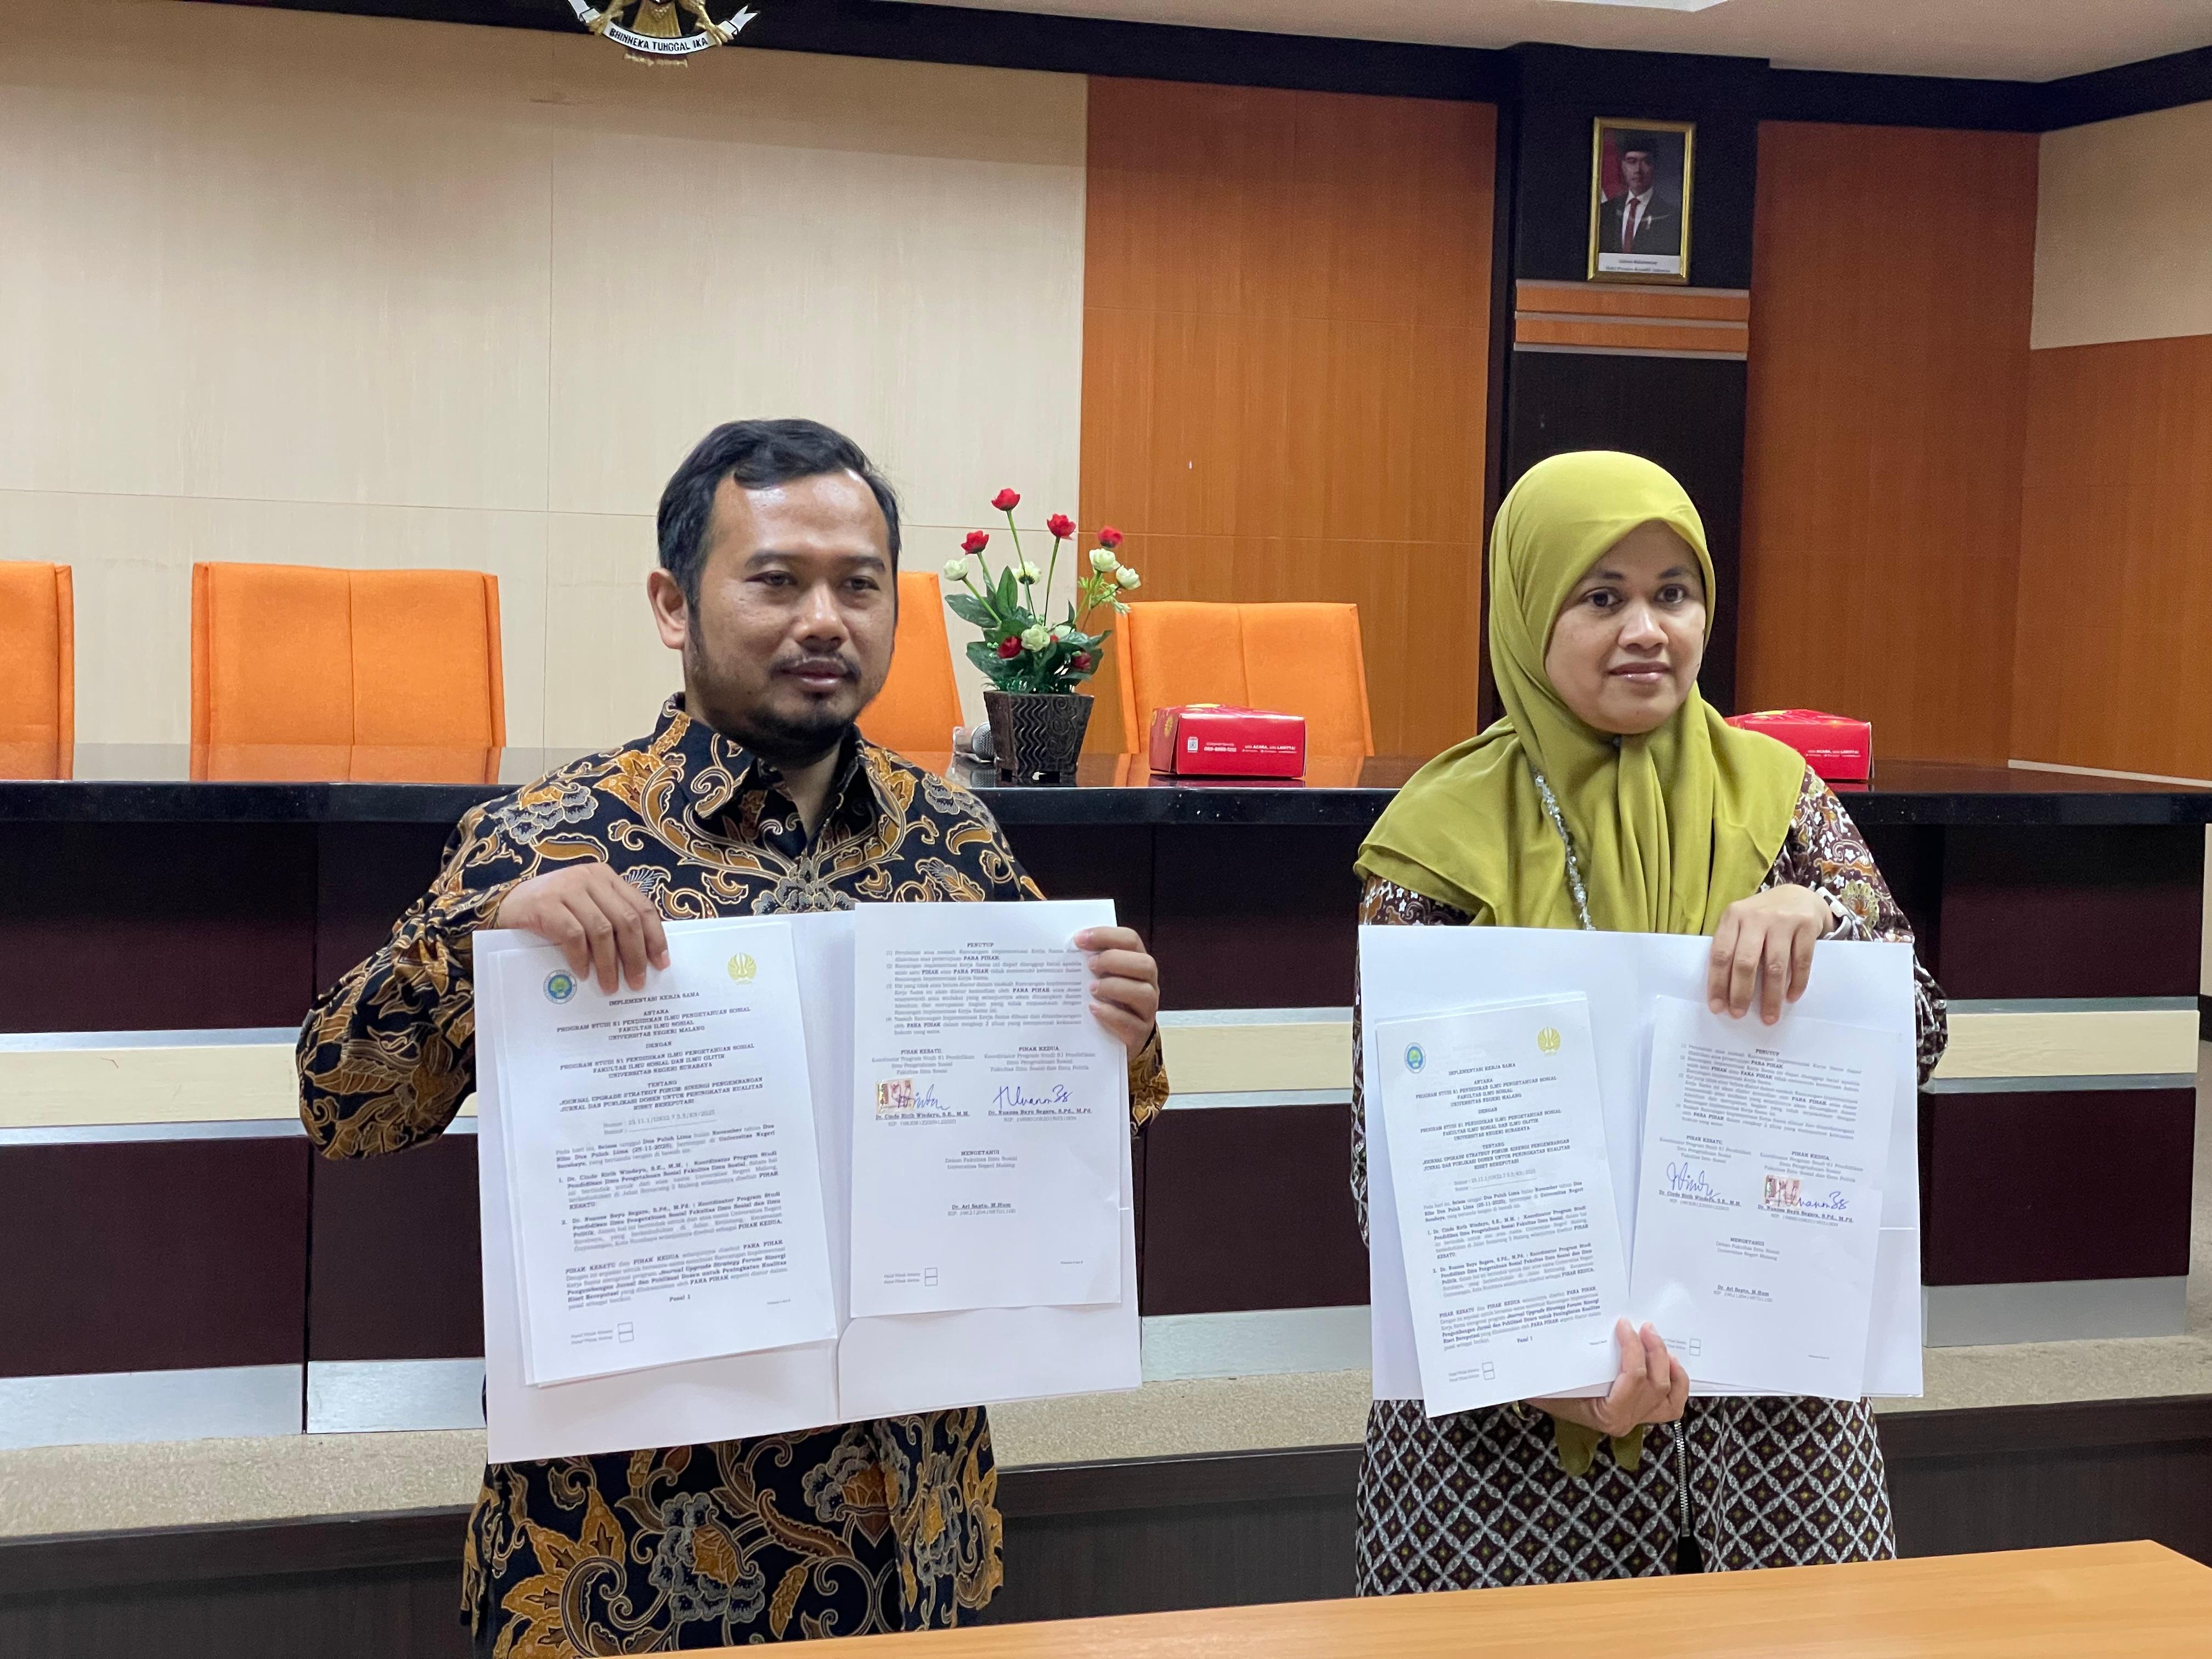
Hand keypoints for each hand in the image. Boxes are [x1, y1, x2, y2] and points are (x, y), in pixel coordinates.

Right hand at [494, 863, 669, 992]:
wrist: (505, 905)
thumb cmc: (551, 912)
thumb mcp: (585, 908)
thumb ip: (610, 920)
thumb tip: (640, 957)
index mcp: (605, 877)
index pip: (641, 906)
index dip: (655, 936)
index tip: (660, 963)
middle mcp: (589, 878)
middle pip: (626, 920)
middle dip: (635, 955)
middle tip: (636, 982)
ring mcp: (567, 888)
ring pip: (603, 930)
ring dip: (609, 963)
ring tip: (610, 985)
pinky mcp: (546, 904)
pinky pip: (574, 935)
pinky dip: (581, 958)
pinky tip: (583, 974)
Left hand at [1075, 926, 1159, 1056]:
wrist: (1117, 1040)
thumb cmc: (1106, 1001)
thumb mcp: (1101, 978)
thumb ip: (1092, 962)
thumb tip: (1068, 948)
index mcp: (1137, 963)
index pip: (1130, 940)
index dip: (1106, 935)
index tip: (1079, 939)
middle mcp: (1147, 984)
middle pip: (1145, 964)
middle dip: (1115, 960)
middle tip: (1089, 964)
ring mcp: (1146, 1010)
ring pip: (1144, 993)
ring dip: (1115, 987)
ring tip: (1091, 988)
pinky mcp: (1139, 1033)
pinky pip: (1132, 1023)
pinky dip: (1111, 1013)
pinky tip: (1093, 1008)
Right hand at [1530, 1320, 1687, 1436]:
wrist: (1547, 1401)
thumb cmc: (1548, 1391)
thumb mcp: (1550, 1379)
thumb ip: (1558, 1366)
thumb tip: (1560, 1338)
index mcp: (1609, 1414)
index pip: (1633, 1378)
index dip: (1633, 1348)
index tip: (1623, 1324)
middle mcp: (1627, 1420)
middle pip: (1656, 1383)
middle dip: (1654, 1351)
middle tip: (1645, 1327)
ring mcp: (1638, 1419)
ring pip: (1669, 1394)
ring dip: (1667, 1365)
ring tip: (1658, 1341)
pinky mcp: (1644, 1414)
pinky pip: (1672, 1405)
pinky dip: (1678, 1384)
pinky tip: (1672, 1364)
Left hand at [1707, 885, 1833, 1023]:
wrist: (1798, 896)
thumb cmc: (1762, 918)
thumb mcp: (1742, 923)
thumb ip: (1733, 947)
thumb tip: (1725, 992)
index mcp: (1733, 916)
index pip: (1721, 954)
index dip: (1718, 983)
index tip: (1717, 1007)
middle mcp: (1756, 916)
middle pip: (1746, 962)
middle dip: (1741, 993)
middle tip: (1739, 1015)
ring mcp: (1783, 920)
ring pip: (1774, 966)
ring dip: (1771, 996)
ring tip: (1769, 1016)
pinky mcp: (1806, 926)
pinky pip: (1801, 962)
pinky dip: (1796, 983)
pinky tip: (1791, 998)